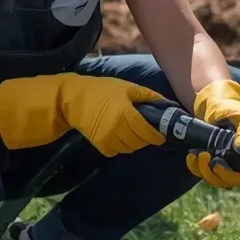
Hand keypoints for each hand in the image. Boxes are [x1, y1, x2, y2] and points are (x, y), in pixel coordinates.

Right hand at [0, 73, 167, 156]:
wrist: (72, 100)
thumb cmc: (102, 90)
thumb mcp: (126, 88)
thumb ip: (147, 96)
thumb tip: (167, 104)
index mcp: (125, 113)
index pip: (146, 131)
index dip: (156, 135)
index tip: (161, 134)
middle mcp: (117, 129)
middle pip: (139, 142)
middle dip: (146, 138)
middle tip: (147, 130)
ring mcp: (107, 139)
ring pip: (129, 149)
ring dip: (135, 143)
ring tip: (134, 132)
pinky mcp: (100, 146)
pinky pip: (117, 151)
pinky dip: (122, 146)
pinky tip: (121, 135)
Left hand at [187, 79, 239, 188]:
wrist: (216, 105)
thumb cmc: (232, 110)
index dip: (231, 177)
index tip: (218, 164)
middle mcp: (237, 163)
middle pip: (226, 182)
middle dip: (213, 174)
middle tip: (204, 156)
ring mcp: (223, 163)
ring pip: (213, 179)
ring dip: (202, 169)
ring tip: (197, 153)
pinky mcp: (209, 161)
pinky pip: (201, 172)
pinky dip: (194, 166)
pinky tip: (191, 154)